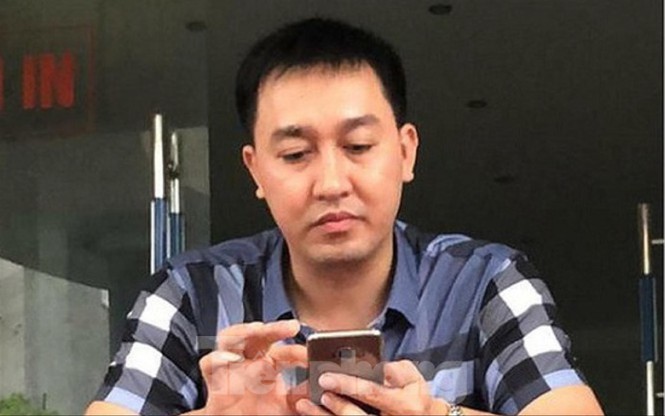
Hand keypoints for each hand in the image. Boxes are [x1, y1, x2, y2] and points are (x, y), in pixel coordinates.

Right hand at [198, 320, 307, 414]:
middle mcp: (248, 361)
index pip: (285, 351)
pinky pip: (209, 363)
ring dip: (244, 331)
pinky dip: (217, 358)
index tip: (312, 355)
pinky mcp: (214, 381)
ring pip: (231, 338)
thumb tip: (325, 385)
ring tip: (257, 328)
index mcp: (268, 364)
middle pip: (258, 335)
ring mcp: (230, 368)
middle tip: (292, 326)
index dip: (299, 351)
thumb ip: (303, 394)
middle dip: (274, 328)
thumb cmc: (258, 414)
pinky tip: (229, 357)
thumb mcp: (286, 406)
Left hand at [294, 360, 448, 414]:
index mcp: (403, 405)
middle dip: (335, 404)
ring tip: (305, 405)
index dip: (348, 385)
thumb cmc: (412, 396)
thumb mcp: (413, 379)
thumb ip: (397, 370)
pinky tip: (313, 413)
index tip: (326, 377)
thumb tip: (381, 366)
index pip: (372, 393)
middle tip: (317, 391)